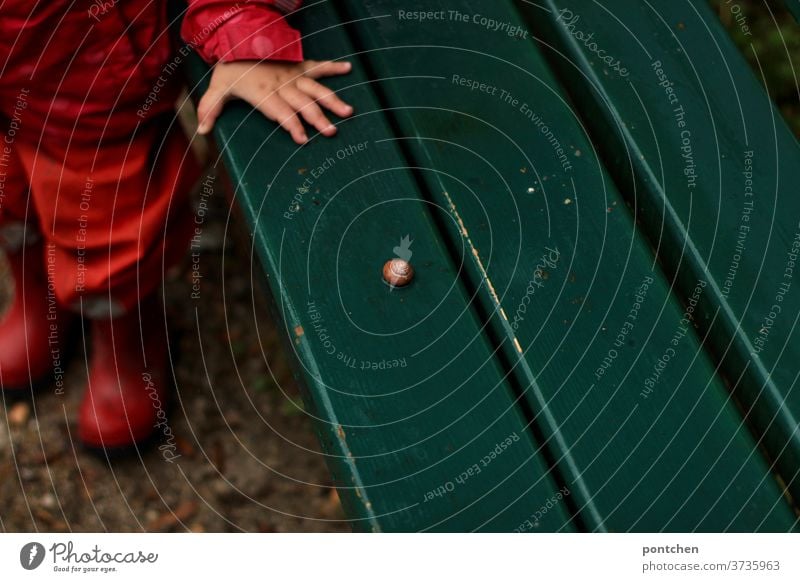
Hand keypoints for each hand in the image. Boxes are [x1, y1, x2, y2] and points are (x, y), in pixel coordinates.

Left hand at [196, 60, 353, 143]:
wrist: (238, 38)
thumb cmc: (230, 68)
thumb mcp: (217, 87)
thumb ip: (211, 108)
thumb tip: (202, 130)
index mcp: (264, 93)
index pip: (280, 112)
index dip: (291, 126)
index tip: (303, 139)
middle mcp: (282, 84)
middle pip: (302, 104)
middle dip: (318, 119)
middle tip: (332, 132)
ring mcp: (293, 74)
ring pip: (315, 89)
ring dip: (332, 100)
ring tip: (347, 112)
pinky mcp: (299, 66)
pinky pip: (318, 66)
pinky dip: (334, 66)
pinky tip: (349, 68)